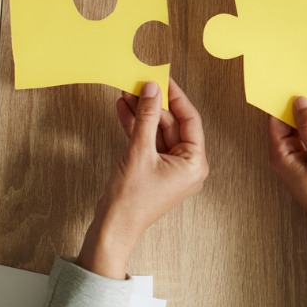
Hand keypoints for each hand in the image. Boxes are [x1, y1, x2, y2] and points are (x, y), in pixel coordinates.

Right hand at [78, 79, 207, 278]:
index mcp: (194, 163)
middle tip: (138, 84)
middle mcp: (186, 165)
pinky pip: (148, 142)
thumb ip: (147, 117)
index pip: (190, 120)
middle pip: (172, 124)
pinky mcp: (153, 170)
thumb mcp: (139, 151)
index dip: (175, 97)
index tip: (163, 79)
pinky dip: (136, 127)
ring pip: (158, 132)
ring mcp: (169, 168)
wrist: (112, 228)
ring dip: (142, 113)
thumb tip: (152, 89)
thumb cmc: (131, 199)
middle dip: (153, 104)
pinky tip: (123, 109)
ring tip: (126, 92)